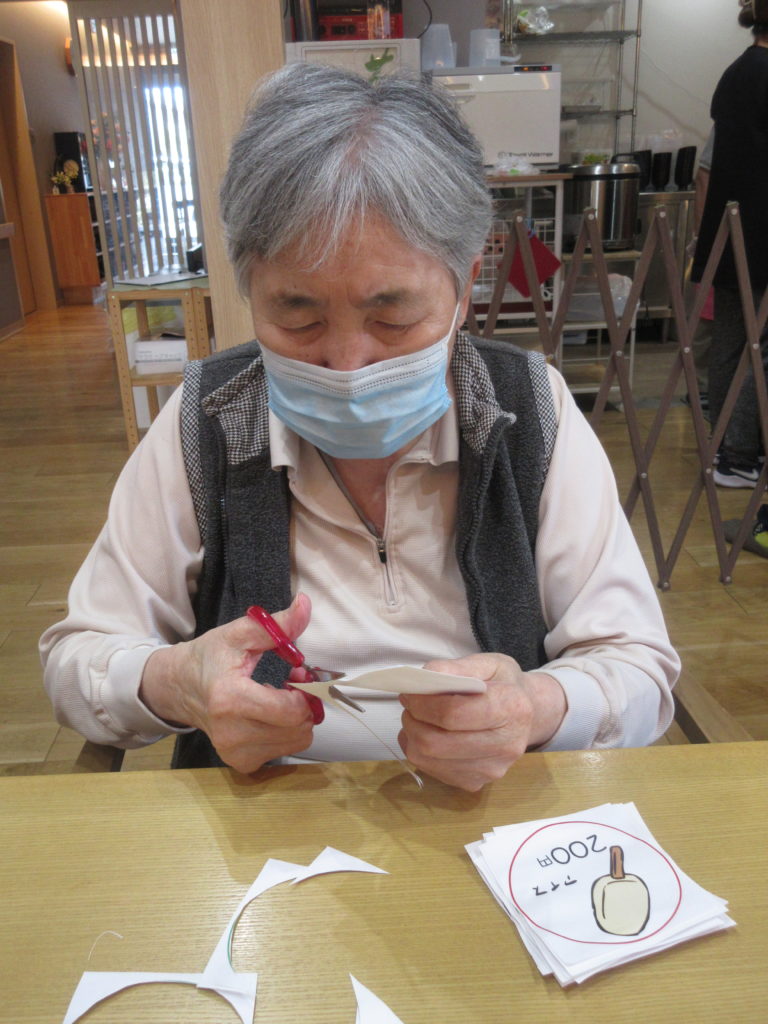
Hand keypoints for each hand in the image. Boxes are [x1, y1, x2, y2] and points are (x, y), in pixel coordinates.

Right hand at [140, 594, 316, 772]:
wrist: (179, 687)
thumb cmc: (210, 658)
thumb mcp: (239, 634)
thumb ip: (276, 624)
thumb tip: (305, 604)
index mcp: (230, 699)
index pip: (290, 711)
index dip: (305, 693)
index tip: (298, 675)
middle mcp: (231, 733)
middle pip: (298, 729)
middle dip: (304, 704)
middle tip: (291, 683)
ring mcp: (235, 752)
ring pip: (296, 742)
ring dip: (297, 719)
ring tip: (279, 697)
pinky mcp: (240, 763)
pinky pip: (283, 751)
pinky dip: (285, 733)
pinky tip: (269, 715)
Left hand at [398, 653, 565, 791]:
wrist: (524, 715)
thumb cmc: (503, 685)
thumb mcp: (488, 664)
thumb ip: (456, 667)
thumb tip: (425, 677)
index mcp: (512, 708)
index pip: (453, 713)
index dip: (422, 703)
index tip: (410, 691)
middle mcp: (506, 745)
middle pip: (436, 742)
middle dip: (412, 720)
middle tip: (410, 704)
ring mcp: (491, 770)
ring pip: (427, 758)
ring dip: (412, 735)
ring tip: (418, 717)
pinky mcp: (475, 783)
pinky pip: (430, 770)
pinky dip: (419, 750)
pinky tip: (428, 733)